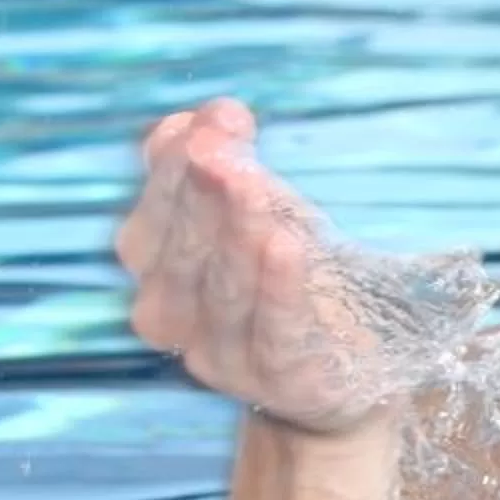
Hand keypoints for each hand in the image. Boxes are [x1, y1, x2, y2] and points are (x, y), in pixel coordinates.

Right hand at [114, 100, 391, 434]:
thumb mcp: (259, 212)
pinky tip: (286, 246)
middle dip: (201, 194)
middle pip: (180, 249)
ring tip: (253, 184)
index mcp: (155, 266)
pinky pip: (275, 334)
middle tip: (224, 146)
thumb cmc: (294, 276)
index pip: (154, 212)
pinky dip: (278, 290)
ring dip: (236, 234)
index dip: (177, 164)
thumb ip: (221, 166)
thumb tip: (191, 119)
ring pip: (222, 290)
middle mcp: (172, 316)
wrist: (345, 372)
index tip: (219, 117)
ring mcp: (221, 357)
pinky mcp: (279, 382)